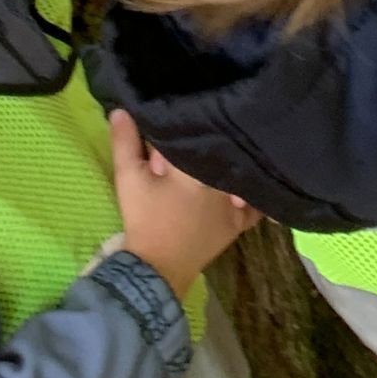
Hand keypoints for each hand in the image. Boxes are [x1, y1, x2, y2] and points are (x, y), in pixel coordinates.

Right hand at [109, 110, 256, 297]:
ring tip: (220, 151)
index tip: (176, 129)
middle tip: (187, 147)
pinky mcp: (240, 222)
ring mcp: (236, 203)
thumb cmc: (144, 220)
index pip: (198, 134)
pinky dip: (252, 187)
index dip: (184, 126)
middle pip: (220, 149)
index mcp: (197, 167)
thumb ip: (125, 142)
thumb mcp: (129, 179)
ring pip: (240, 168)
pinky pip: (255, 200)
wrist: (156, 269)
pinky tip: (249, 175)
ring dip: (231, 159)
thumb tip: (121, 108)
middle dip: (206, 143)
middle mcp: (223, 181)